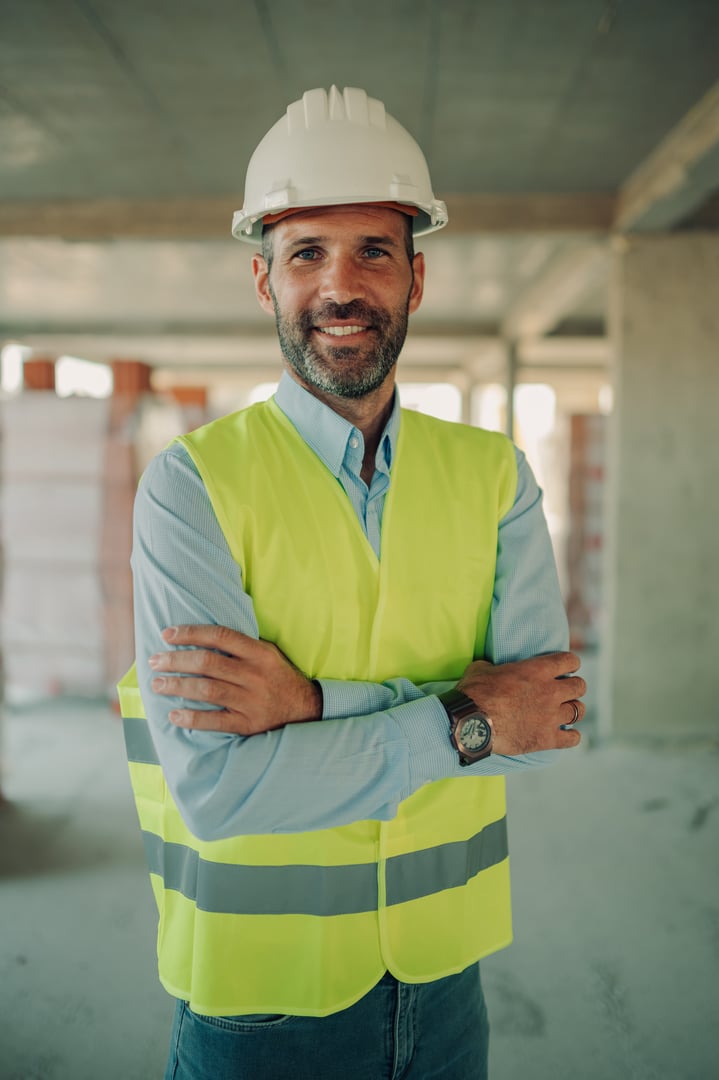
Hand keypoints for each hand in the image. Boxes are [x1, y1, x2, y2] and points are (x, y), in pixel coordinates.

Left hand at [149, 624, 321, 733]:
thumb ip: (241, 646)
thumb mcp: (268, 653)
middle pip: (208, 663)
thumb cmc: (279, 677)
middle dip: (176, 660)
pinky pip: (216, 721)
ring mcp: (251, 701)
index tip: (167, 634)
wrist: (307, 709)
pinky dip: (193, 718)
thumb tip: (200, 637)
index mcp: (259, 653)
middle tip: (154, 661)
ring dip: (178, 686)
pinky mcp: (248, 724)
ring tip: (157, 684)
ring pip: (207, 690)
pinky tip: (175, 715)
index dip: (191, 633)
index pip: (220, 636)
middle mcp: (255, 675)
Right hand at [456, 652, 585, 754]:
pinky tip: (565, 735)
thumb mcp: (482, 669)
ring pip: (579, 711)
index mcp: (538, 670)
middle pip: (579, 686)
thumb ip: (495, 667)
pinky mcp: (547, 739)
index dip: (569, 664)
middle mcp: (551, 691)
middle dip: (573, 688)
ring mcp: (551, 716)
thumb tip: (490, 669)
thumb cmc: (475, 692)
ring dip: (572, 710)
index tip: (565, 668)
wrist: (472, 722)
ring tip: (564, 713)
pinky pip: (573, 738)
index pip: (570, 661)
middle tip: (563, 692)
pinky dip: (571, 736)